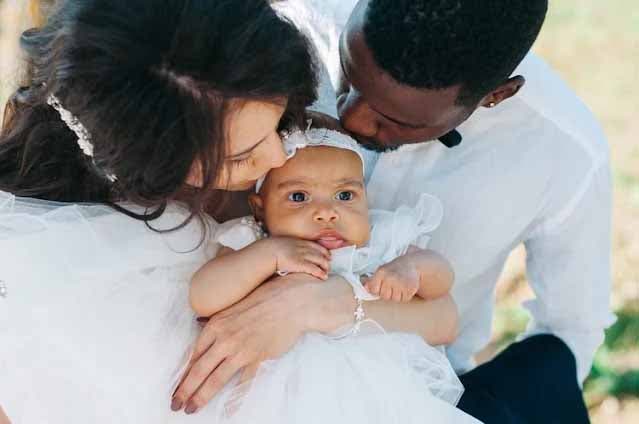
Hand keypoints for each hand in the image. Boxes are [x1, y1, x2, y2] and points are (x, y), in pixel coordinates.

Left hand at [171, 273, 352, 414]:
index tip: (178, 386)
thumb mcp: (233, 305)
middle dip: (185, 390)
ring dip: (201, 397)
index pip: (193, 355)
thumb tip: (200, 324)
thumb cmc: (264, 298)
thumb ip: (217, 320)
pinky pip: (243, 383)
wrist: (291, 300)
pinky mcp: (258, 358)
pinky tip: (227, 411)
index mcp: (216, 325)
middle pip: (198, 370)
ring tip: (191, 409)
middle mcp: (225, 339)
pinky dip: (235, 399)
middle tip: (175, 404)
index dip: (183, 373)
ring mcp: (241, 350)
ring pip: (215, 379)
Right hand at [269, 237, 330, 279]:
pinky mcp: (300, 264)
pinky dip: (320, 273)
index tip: (328, 255)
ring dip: (325, 267)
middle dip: (326, 259)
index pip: (316, 245)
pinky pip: (314, 268)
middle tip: (328, 265)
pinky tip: (323, 277)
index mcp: (298, 242)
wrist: (267, 252)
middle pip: (320, 253)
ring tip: (327, 272)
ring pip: (319, 260)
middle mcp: (302, 247)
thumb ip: (288, 247)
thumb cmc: (270, 250)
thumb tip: (288, 252)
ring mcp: (302, 255)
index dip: (324, 251)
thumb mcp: (282, 244)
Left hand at [363, 255, 419, 302]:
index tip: (381, 285)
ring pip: (394, 299)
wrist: (410, 263)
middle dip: (388, 293)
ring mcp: (401, 283)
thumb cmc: (393, 269)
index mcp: (381, 272)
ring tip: (399, 285)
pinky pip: (404, 299)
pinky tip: (405, 287)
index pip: (374, 290)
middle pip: (385, 296)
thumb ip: (371, 280)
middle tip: (393, 284)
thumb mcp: (381, 271)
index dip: (377, 290)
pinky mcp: (410, 287)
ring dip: (397, 295)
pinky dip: (405, 296)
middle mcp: (390, 277)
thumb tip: (365, 288)